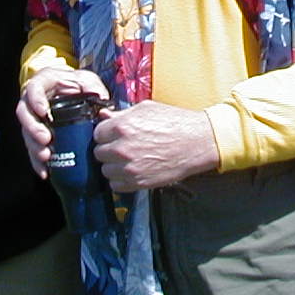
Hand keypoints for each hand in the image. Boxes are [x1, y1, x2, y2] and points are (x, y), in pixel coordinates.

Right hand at [15, 67, 109, 177]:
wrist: (69, 89)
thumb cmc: (76, 83)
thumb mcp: (86, 80)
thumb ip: (93, 87)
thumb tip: (102, 103)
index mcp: (42, 83)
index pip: (34, 89)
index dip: (36, 101)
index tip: (44, 112)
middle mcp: (32, 101)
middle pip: (25, 115)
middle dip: (33, 129)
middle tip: (46, 139)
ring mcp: (32, 118)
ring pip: (26, 133)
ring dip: (34, 147)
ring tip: (46, 156)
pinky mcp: (35, 134)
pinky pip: (32, 148)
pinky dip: (37, 161)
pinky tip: (45, 171)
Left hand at [92, 100, 219, 191]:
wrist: (197, 142)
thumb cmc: (175, 122)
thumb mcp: (147, 109)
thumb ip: (122, 113)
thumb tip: (104, 116)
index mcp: (122, 126)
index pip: (97, 133)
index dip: (106, 133)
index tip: (114, 135)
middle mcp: (122, 148)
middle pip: (99, 153)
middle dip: (109, 149)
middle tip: (122, 146)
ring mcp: (129, 168)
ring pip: (106, 170)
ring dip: (114, 166)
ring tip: (129, 159)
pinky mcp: (138, 183)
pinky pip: (115, 185)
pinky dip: (121, 180)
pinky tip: (133, 170)